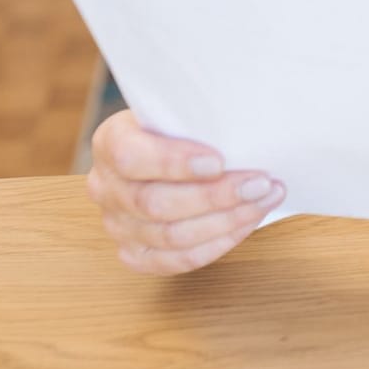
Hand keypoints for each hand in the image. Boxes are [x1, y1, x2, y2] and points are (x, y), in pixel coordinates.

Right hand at [86, 109, 285, 274]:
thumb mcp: (180, 108)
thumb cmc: (179, 126)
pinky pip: (177, 260)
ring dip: (226, 221)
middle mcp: (105, 187)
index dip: (173, 162)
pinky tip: (246, 222)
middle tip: (260, 183)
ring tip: (263, 199)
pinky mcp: (136, 254)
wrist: (166, 149)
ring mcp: (117, 225)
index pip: (131, 157)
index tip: (219, 161)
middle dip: (215, 196)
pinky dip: (218, 244)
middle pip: (155, 203)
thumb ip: (197, 117)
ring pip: (170, 236)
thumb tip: (241, 127)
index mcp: (109, 142)